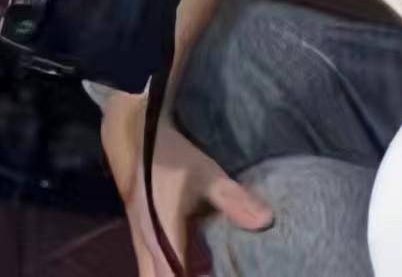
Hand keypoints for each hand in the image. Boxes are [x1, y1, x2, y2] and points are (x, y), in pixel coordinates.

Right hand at [101, 93, 272, 276]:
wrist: (136, 138)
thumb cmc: (172, 157)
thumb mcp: (206, 173)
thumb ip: (233, 198)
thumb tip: (266, 221)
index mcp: (162, 232)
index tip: (218, 276)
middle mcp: (148, 242)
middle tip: (212, 273)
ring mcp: (142, 241)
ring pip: (150, 274)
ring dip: (173, 275)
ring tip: (208, 271)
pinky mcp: (143, 238)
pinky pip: (151, 267)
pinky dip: (169, 272)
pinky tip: (196, 268)